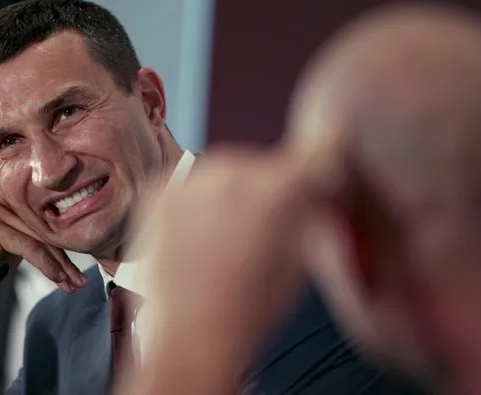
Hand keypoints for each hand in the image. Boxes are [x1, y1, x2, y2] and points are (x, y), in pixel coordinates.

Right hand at [0, 188, 87, 323]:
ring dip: (60, 265)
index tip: (79, 267)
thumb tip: (75, 236)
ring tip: (72, 283)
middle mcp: (0, 196)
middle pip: (44, 227)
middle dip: (65, 257)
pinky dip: (46, 264)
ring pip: (40, 238)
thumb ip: (38, 231)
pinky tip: (56, 278)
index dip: (64, 242)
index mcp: (8, 194)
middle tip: (80, 280)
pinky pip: (29, 245)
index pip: (45, 217)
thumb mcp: (17, 241)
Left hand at [121, 138, 342, 394]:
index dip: (322, 161)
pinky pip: (188, 185)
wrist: (189, 333)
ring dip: (229, 195)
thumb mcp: (301, 257)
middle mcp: (236, 169)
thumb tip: (312, 187)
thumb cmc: (248, 307)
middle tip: (259, 230)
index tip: (318, 170)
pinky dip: (194, 203)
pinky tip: (196, 238)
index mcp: (283, 185)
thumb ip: (310, 209)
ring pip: (224, 173)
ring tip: (222, 241)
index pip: (319, 147)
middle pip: (264, 165)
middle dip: (267, 189)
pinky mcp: (159, 189)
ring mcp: (193, 177)